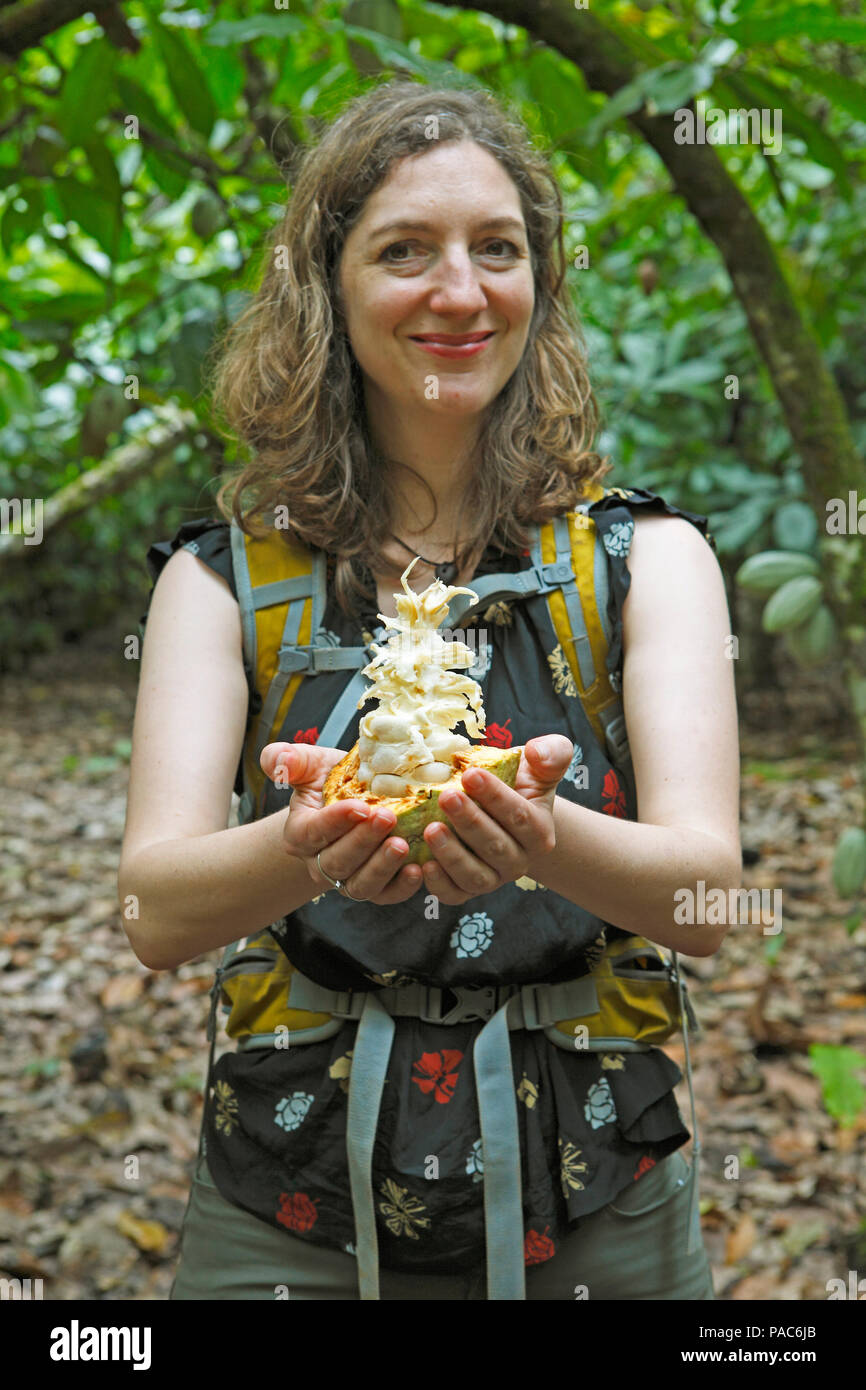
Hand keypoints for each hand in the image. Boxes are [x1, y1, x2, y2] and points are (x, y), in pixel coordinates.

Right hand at [260, 742, 423, 903]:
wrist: (352, 802)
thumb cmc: (330, 781)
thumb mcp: (311, 765)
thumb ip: (290, 760)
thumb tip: (280, 762)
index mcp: (300, 833)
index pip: (312, 832)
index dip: (336, 821)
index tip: (361, 806)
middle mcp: (319, 862)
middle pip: (338, 861)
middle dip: (363, 841)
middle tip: (389, 817)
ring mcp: (347, 878)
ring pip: (360, 884)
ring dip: (381, 867)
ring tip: (403, 845)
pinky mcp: (374, 888)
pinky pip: (385, 895)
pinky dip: (401, 888)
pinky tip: (418, 869)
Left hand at [419, 736, 573, 905]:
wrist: (503, 815)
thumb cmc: (518, 785)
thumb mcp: (539, 767)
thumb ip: (551, 753)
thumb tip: (536, 751)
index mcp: (539, 832)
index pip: (520, 816)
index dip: (495, 796)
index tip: (470, 773)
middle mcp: (518, 861)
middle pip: (496, 846)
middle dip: (470, 822)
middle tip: (445, 796)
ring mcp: (493, 879)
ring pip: (475, 876)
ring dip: (452, 854)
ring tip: (431, 829)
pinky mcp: (466, 891)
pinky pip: (454, 895)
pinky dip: (439, 884)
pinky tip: (422, 864)